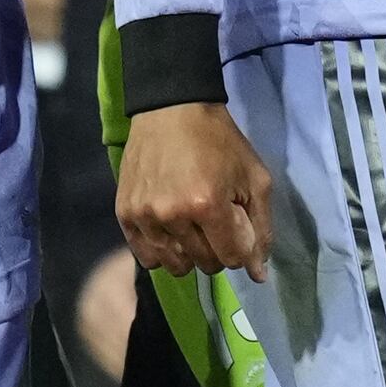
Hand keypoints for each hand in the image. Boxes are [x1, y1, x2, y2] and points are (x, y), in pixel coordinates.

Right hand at [118, 99, 271, 276]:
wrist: (172, 111)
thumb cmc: (221, 142)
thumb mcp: (255, 179)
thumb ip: (261, 229)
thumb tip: (258, 275)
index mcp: (208, 205)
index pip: (231, 258)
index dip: (240, 247)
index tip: (235, 226)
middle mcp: (172, 215)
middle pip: (204, 264)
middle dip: (217, 250)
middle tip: (215, 223)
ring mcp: (144, 216)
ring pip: (175, 265)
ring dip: (190, 254)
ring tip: (192, 228)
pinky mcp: (124, 214)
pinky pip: (146, 257)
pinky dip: (162, 252)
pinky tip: (170, 232)